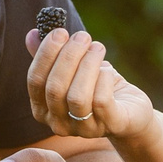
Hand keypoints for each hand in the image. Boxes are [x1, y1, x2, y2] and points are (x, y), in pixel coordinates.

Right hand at [24, 29, 156, 144]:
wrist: (131, 111)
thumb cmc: (97, 87)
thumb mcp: (73, 71)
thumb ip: (51, 56)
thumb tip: (32, 34)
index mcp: (43, 109)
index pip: (35, 81)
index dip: (45, 54)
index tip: (60, 32)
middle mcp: (59, 124)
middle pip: (55, 89)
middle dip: (69, 57)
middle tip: (83, 36)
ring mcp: (85, 129)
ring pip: (77, 97)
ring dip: (87, 65)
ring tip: (97, 48)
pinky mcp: (111, 125)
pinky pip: (101, 101)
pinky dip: (104, 78)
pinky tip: (107, 69)